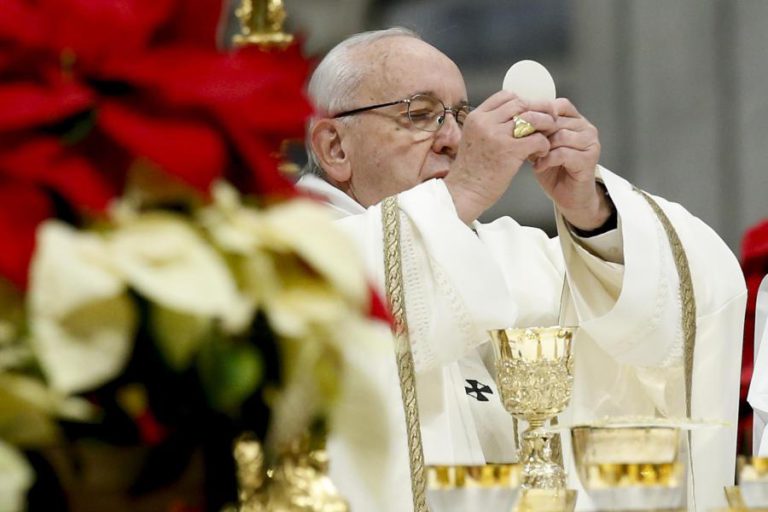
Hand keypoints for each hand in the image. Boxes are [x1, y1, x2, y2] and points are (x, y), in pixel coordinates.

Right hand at [444, 91, 556, 223]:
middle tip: (551, 118)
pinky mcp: (509, 151)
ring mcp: (497, 136)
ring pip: (532, 118)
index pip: (506, 95)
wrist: (464, 192)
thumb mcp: (474, 139)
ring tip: (549, 135)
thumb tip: (517, 117)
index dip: (524, 101)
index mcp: (476, 117)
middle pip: (521, 103)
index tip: (532, 111)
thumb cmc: (471, 171)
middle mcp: (485, 122)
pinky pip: (537, 139)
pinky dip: (544, 144)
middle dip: (540, 109)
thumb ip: (490, 126)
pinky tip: (541, 152)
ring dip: (546, 124)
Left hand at [532, 98, 609, 229]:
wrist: (569, 196)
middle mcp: (586, 129)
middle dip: (538, 133)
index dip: (540, 114)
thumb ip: (538, 131)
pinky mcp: (589, 159)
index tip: (525, 126)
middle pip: (557, 120)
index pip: (559, 105)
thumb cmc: (555, 171)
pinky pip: (563, 153)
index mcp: (576, 121)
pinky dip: (547, 160)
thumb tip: (519, 120)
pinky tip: (539, 167)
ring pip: (561, 135)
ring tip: (532, 157)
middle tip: (525, 144)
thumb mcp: (542, 146)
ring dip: (542, 147)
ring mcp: (590, 143)